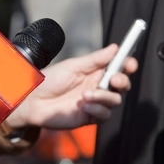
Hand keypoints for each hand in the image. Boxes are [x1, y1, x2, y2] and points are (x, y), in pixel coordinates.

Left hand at [7, 44, 137, 128]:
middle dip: (122, 81)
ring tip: (85, 95)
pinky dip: (97, 109)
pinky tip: (82, 105)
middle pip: (122, 85)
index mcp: (94, 71)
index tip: (130, 64)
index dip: (128, 65)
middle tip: (113, 79)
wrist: (34, 100)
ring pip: (115, 101)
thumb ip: (95, 60)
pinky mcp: (89, 116)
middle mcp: (97, 86)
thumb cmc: (50, 80)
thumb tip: (115, 47)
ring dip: (104, 97)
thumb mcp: (73, 66)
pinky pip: (104, 115)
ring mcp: (94, 102)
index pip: (118, 67)